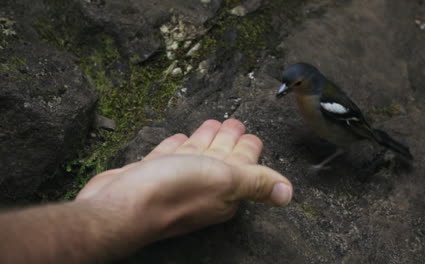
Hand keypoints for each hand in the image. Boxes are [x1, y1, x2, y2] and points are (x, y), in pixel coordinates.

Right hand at [76, 119, 291, 244]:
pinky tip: (177, 138)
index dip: (248, 147)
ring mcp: (175, 182)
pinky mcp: (151, 176)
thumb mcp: (224, 181)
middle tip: (232, 122)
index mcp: (224, 191)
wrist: (117, 208)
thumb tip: (288, 195)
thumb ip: (256, 183)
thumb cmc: (173, 191)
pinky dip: (175, 146)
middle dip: (227, 140)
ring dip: (204, 140)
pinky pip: (169, 156)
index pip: (243, 165)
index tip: (249, 132)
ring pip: (195, 155)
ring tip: (209, 125)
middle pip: (220, 158)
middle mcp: (202, 188)